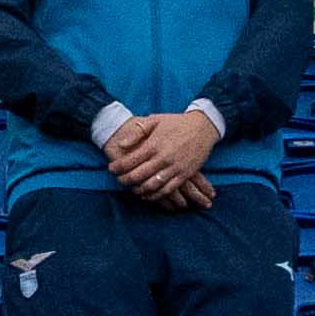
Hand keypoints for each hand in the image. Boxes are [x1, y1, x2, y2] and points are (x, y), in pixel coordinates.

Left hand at [100, 102, 220, 204]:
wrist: (203, 126)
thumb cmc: (176, 122)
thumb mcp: (155, 119)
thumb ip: (137, 131)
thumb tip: (121, 144)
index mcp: (154, 144)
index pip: (130, 161)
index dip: (118, 167)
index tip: (111, 169)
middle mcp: (163, 158)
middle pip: (138, 176)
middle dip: (125, 180)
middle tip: (119, 180)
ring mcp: (175, 168)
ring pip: (152, 186)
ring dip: (139, 190)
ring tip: (132, 189)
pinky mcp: (185, 174)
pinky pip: (168, 190)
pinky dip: (156, 196)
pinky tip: (148, 195)